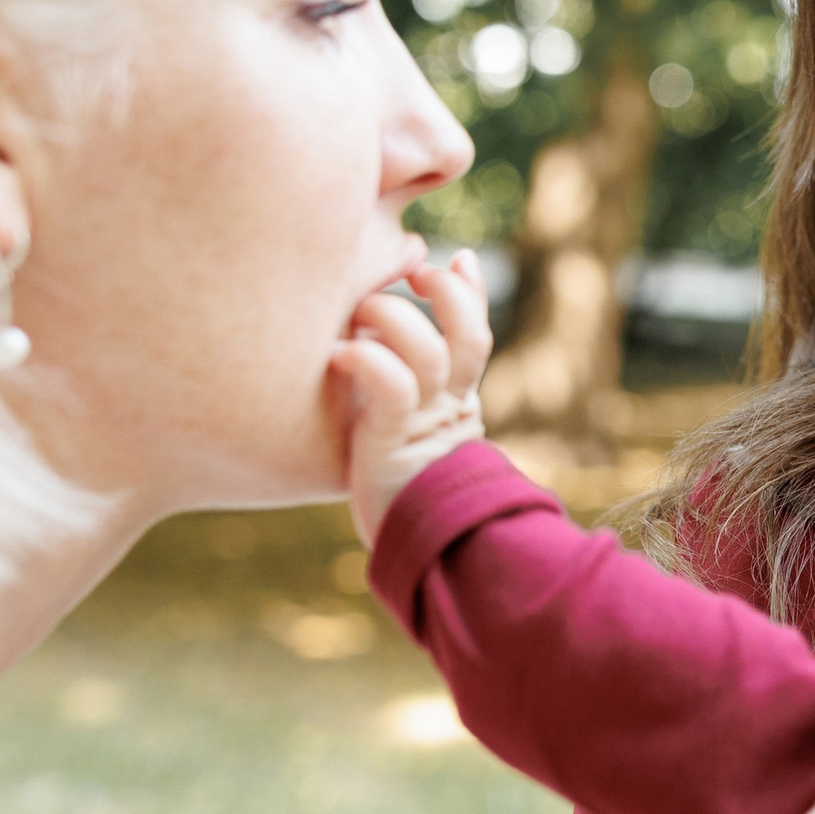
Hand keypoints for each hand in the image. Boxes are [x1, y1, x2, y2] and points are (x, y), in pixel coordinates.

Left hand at [331, 250, 492, 546]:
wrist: (404, 553)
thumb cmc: (391, 488)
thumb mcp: (405, 428)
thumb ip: (407, 385)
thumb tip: (391, 347)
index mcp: (455, 401)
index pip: (477, 336)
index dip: (471, 295)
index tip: (460, 260)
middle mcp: (448, 407)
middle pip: (467, 336)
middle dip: (445, 295)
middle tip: (412, 275)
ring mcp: (423, 424)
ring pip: (425, 351)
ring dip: (392, 318)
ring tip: (360, 314)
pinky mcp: (391, 439)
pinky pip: (389, 384)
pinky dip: (365, 358)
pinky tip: (337, 354)